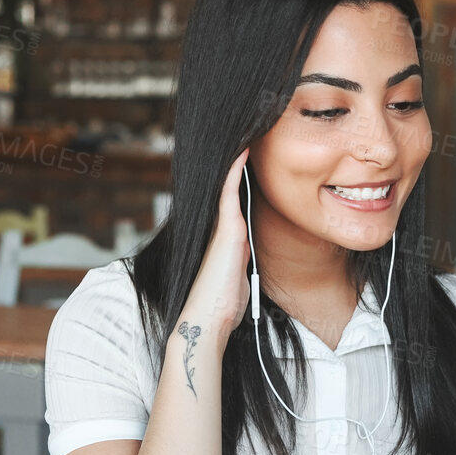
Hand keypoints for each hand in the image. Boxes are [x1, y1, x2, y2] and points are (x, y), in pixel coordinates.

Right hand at [181, 147, 251, 341]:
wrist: (209, 320)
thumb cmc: (223, 305)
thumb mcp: (238, 278)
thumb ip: (242, 261)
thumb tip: (246, 255)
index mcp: (226, 240)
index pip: (233, 202)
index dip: (239, 179)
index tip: (246, 157)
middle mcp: (222, 229)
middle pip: (230, 189)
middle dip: (236, 164)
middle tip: (246, 135)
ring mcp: (223, 228)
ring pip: (228, 187)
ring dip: (236, 163)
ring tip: (246, 134)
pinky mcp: (228, 231)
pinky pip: (231, 194)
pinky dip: (236, 173)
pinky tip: (242, 153)